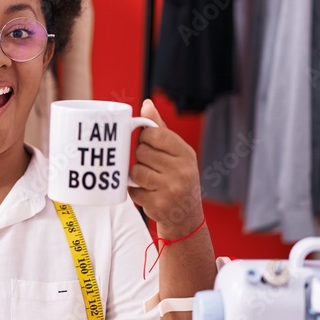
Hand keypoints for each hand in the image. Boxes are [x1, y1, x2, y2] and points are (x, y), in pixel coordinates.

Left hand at [128, 100, 204, 237]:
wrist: (186, 216)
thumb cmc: (178, 178)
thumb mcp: (176, 153)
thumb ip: (160, 129)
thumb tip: (146, 104)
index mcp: (186, 153)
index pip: (155, 134)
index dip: (145, 138)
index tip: (148, 144)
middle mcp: (182, 171)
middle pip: (142, 152)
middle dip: (141, 158)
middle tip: (151, 166)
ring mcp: (171, 189)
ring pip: (136, 171)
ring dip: (137, 175)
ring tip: (149, 179)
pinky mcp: (158, 205)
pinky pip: (133, 190)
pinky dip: (136, 191)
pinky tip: (149, 193)